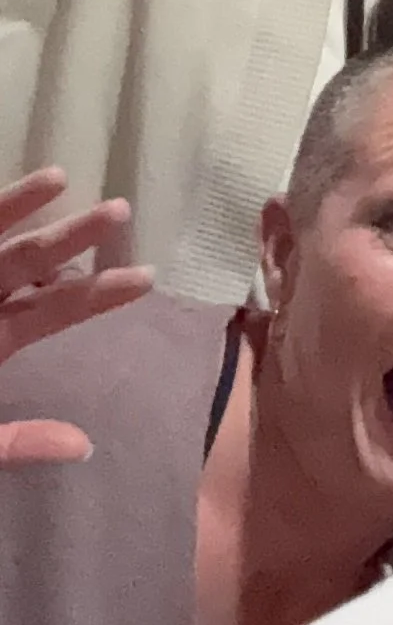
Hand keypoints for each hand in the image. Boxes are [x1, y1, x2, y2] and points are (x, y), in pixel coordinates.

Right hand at [0, 174, 151, 465]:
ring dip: (12, 207)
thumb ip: (10, 445)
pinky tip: (9, 198)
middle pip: (22, 265)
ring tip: (57, 177)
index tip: (147, 277)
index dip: (94, 295)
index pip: (48, 312)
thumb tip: (83, 446)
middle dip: (69, 238)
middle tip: (121, 209)